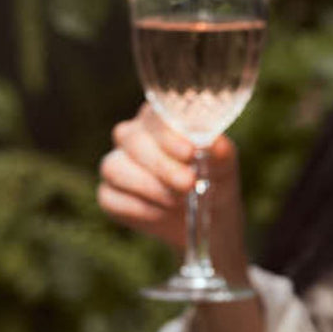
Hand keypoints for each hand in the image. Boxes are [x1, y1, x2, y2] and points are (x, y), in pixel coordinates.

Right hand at [97, 104, 248, 281]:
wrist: (207, 214)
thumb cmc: (214, 177)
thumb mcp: (224, 163)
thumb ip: (219, 150)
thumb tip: (214, 143)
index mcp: (158, 119)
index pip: (155, 117)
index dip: (168, 135)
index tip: (189, 152)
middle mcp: (131, 136)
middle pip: (133, 140)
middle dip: (162, 165)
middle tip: (187, 182)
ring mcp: (116, 163)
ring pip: (115, 168)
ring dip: (150, 188)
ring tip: (178, 200)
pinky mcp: (109, 194)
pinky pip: (111, 198)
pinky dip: (140, 209)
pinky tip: (163, 213)